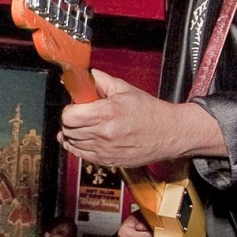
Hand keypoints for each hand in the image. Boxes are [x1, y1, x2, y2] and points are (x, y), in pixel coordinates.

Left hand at [57, 69, 226, 165]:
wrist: (168, 133)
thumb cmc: (150, 112)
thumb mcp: (125, 89)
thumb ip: (103, 80)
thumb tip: (88, 75)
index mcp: (106, 114)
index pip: (69, 116)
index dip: (68, 109)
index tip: (75, 105)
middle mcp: (103, 135)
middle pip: (68, 131)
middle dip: (69, 121)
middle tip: (79, 114)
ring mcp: (105, 151)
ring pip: (72, 144)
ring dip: (72, 134)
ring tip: (83, 126)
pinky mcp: (108, 161)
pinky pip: (82, 155)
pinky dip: (79, 146)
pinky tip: (85, 138)